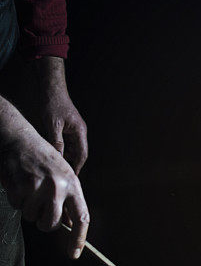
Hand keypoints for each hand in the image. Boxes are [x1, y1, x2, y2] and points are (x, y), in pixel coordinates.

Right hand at [0, 124, 88, 258]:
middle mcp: (58, 187)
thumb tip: (69, 226)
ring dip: (29, 208)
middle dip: (44, 222)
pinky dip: (16, 200)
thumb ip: (67, 199)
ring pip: (32, 218)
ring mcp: (37, 188)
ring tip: (30, 188)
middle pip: (51, 224)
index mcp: (73, 185)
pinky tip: (19, 183)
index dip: (78, 239)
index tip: (74, 255)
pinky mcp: (18, 187)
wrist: (18, 139)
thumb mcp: (63, 175)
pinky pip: (17, 207)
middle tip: (41, 207)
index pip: (81, 218)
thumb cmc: (43, 160)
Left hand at [35, 57, 87, 173]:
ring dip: (67, 155)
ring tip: (58, 164)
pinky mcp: (69, 128)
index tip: (73, 175)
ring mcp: (75, 130)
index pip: (82, 153)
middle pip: (79, 152)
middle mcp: (80, 132)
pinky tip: (54, 152)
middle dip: (73, 162)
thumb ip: (57, 141)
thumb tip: (59, 156)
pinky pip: (68, 142)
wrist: (52, 90)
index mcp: (80, 132)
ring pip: (73, 148)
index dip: (78, 165)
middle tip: (63, 172)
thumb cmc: (53, 104)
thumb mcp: (52, 124)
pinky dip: (62, 148)